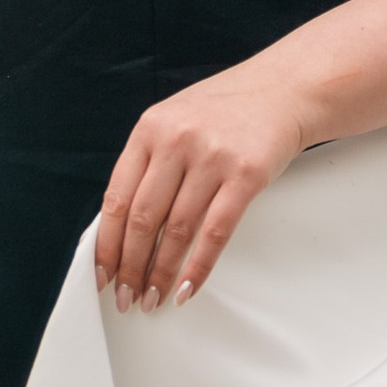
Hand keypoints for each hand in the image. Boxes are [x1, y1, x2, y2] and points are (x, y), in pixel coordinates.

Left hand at [95, 67, 307, 313]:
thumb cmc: (226, 110)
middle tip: (127, 296)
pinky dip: (198, 267)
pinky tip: (187, 287)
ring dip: (161, 274)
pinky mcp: (246, 174)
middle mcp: (177, 139)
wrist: (283, 88)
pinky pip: (215, 233)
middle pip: (143, 220)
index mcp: (150, 127)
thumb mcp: (175, 121)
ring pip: (177, 231)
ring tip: (153, 297)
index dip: (106, 245)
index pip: (116, 199)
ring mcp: (212, 156)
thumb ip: (148, 164)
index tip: (102, 274)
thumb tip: (120, 229)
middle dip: (131, 267)